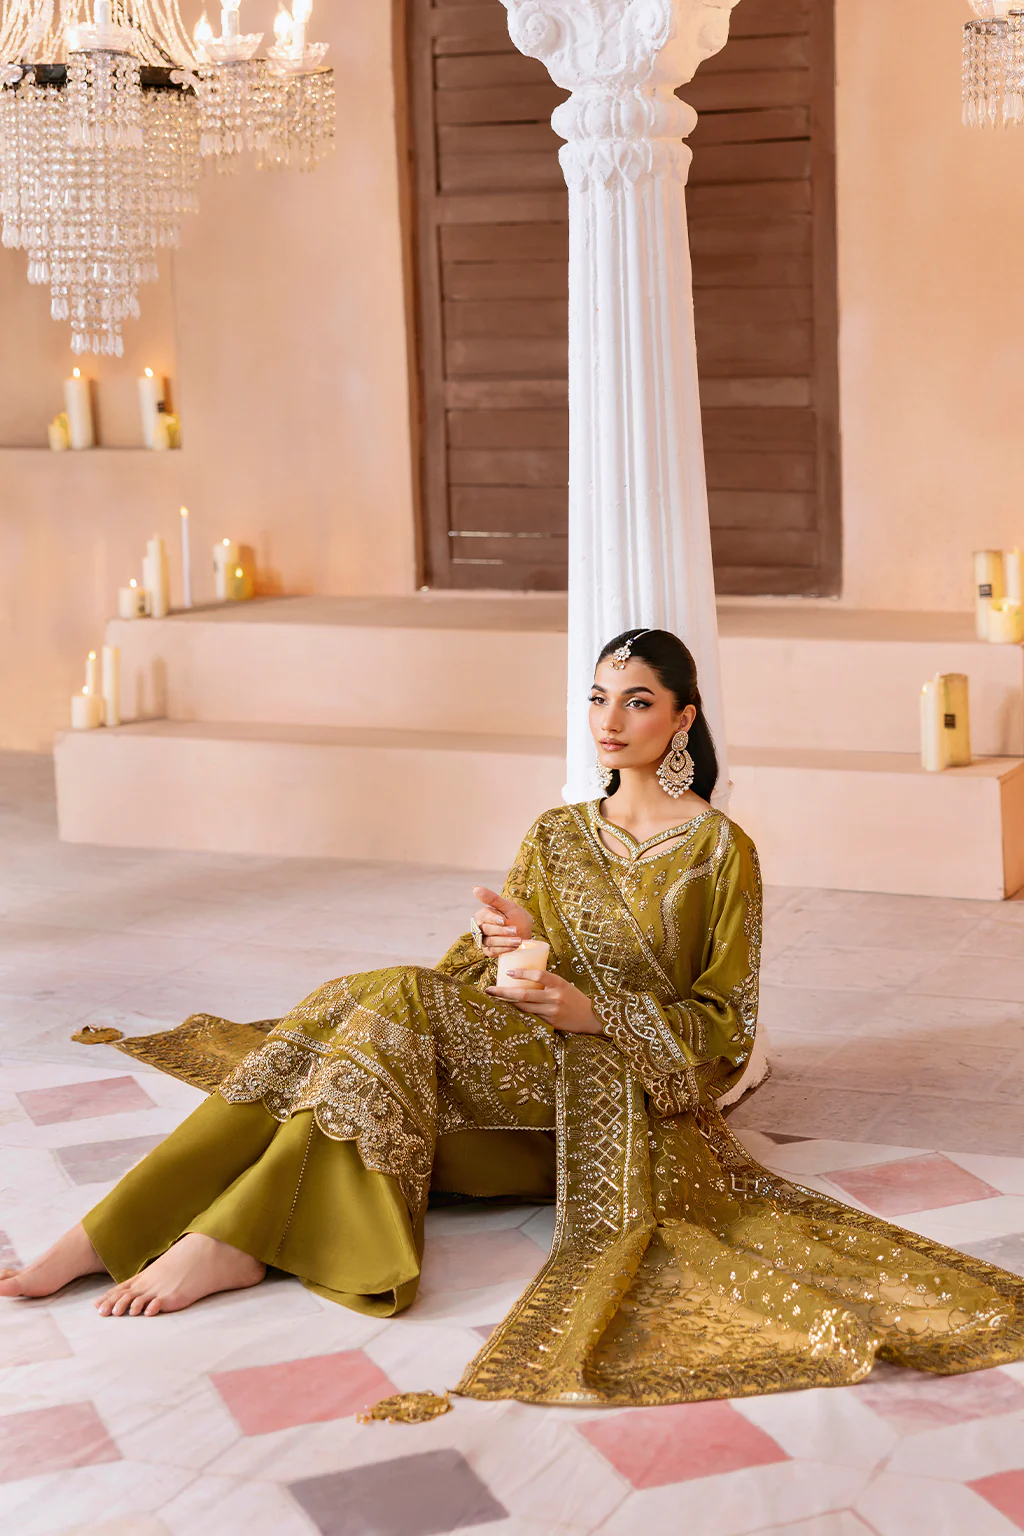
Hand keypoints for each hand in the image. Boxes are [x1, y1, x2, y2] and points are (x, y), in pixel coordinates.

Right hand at [471, 886, 532, 956]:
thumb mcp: (508, 906)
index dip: (493, 918)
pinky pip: (493, 951)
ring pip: (490, 941)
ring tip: (518, 940)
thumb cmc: (516, 917)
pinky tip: (514, 947)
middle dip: (502, 931)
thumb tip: (475, 889)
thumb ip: (492, 898)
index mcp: (483, 914)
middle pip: (487, 929)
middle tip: (515, 930)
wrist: (526, 933)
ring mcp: (484, 940)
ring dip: (505, 941)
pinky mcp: (488, 951)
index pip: (484, 916)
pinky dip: (504, 949)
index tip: (503, 920)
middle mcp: (481, 928)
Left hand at [485, 970, 603, 1033]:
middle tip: (489, 990)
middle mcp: (554, 997)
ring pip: (524, 1007)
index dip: (522, 973)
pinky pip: (531, 1017)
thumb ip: (546, 982)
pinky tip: (509, 1010)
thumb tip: (521, 977)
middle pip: (524, 994)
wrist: (590, 1016)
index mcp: (558, 983)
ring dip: (508, 1003)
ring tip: (495, 999)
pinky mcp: (550, 1023)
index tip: (508, 973)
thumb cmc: (573, 997)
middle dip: (504, 992)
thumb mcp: (562, 985)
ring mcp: (552, 1011)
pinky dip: (519, 1013)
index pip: (538, 975)